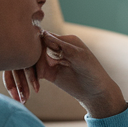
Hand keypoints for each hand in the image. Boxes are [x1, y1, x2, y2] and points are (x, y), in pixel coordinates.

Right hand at [4, 30, 127, 118]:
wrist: (95, 93)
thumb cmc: (92, 72)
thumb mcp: (79, 57)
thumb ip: (62, 46)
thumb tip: (43, 33)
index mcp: (67, 40)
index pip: (46, 37)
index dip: (43, 47)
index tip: (52, 61)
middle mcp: (58, 48)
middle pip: (37, 48)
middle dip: (36, 60)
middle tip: (45, 72)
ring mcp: (52, 60)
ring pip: (33, 60)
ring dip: (33, 70)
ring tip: (40, 81)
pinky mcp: (48, 73)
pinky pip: (34, 71)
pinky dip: (32, 78)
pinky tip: (36, 88)